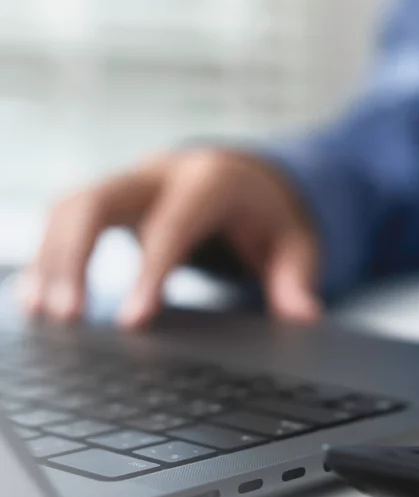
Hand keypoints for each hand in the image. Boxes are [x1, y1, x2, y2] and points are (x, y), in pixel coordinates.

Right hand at [21, 150, 319, 328]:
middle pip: (100, 201)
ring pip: (71, 206)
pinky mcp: (111, 200)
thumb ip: (298, 278)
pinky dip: (48, 256)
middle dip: (76, 255)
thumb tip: (304, 316)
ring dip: (51, 258)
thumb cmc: (271, 213)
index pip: (172, 226)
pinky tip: (36, 298)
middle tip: (67, 317)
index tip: (132, 322)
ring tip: (41, 314)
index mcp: (210, 182)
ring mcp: (131, 183)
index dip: (150, 273)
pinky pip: (65, 219)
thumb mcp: (299, 241)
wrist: (248, 175)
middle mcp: (161, 174)